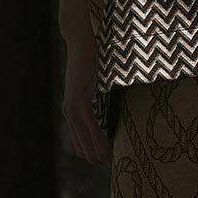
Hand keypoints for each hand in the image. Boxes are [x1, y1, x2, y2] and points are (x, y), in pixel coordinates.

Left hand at [61, 18, 113, 164]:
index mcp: (74, 113)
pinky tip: (118, 143)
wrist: (82, 39)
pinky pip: (92, 134)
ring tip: (125, 150)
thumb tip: (124, 111)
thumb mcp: (99, 85)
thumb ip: (104, 100)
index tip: (122, 151)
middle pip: (87, 154)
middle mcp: (70, 116)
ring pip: (89, 149)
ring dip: (107, 154)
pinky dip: (104, 143)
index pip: (86, 149)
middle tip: (126, 153)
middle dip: (106, 158)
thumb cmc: (96, 59)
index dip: (104, 154)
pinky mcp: (80, 104)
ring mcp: (73, 111)